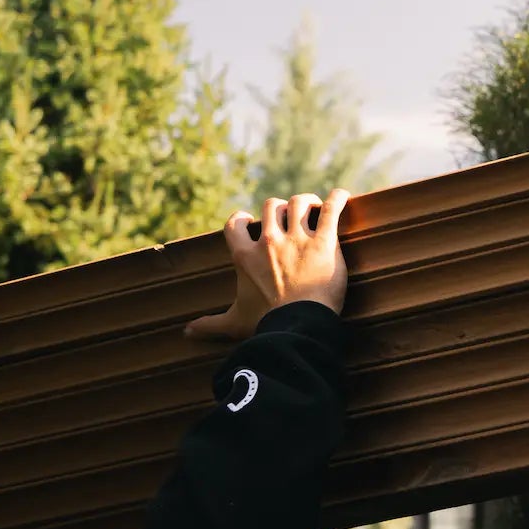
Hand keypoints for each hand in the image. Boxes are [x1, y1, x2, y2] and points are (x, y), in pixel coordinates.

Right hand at [184, 189, 351, 340]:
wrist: (297, 326)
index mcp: (245, 256)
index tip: (248, 220)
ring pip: (299, 203)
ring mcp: (297, 239)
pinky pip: (331, 210)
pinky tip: (341, 196)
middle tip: (291, 216)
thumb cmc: (265, 325)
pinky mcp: (324, 242)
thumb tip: (186, 332)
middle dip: (280, 208)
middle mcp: (269, 242)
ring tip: (315, 207)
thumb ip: (210, 324)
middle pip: (271, 206)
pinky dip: (337, 199)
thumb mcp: (234, 323)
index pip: (235, 224)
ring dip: (307, 202)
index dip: (241, 219)